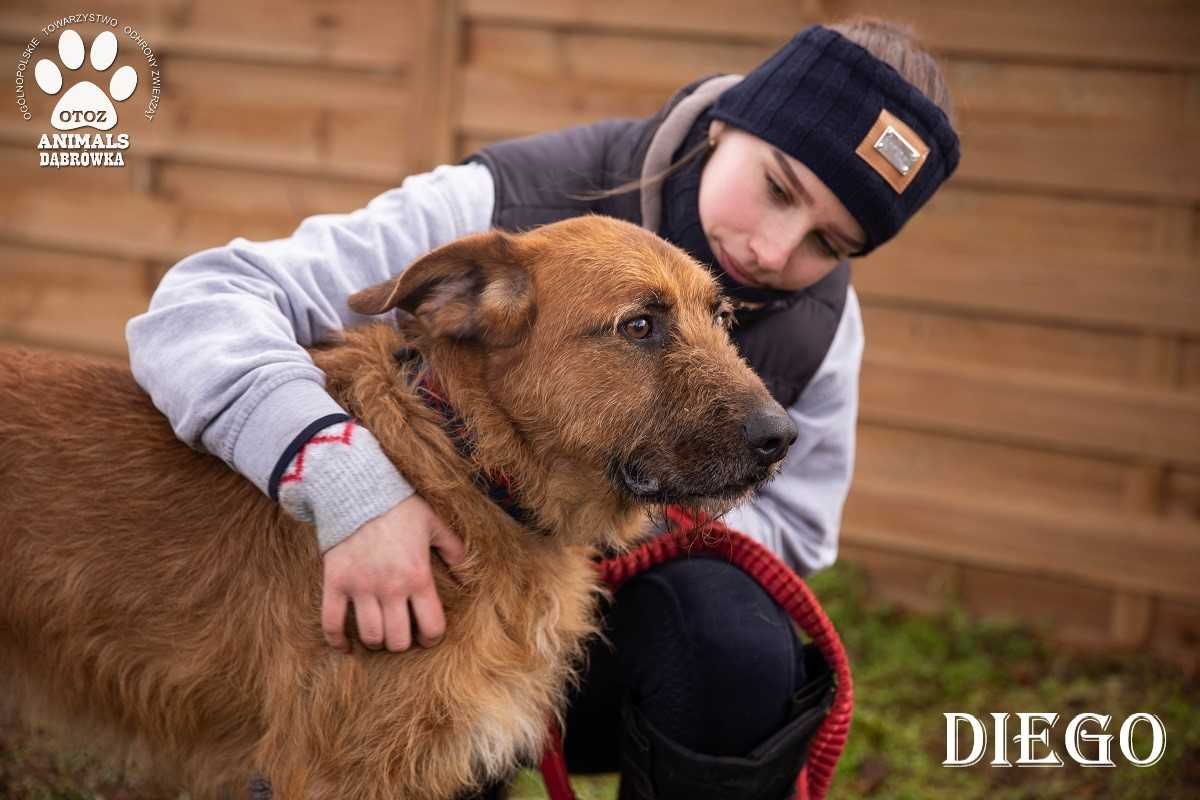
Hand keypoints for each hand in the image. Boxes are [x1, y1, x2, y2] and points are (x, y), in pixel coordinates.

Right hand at [320, 494, 465, 652]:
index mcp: (418, 576)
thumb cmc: (400, 507)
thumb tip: (469, 576)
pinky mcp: (335, 583)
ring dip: (376, 642)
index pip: (431, 627)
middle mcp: (391, 587)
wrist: (358, 488)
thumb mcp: (434, 524)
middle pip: (398, 640)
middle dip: (402, 642)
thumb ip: (454, 550)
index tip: (428, 635)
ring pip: (370, 636)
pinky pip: (332, 623)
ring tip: (379, 634)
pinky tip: (346, 646)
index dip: (432, 637)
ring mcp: (360, 587)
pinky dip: (337, 640)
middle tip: (402, 634)